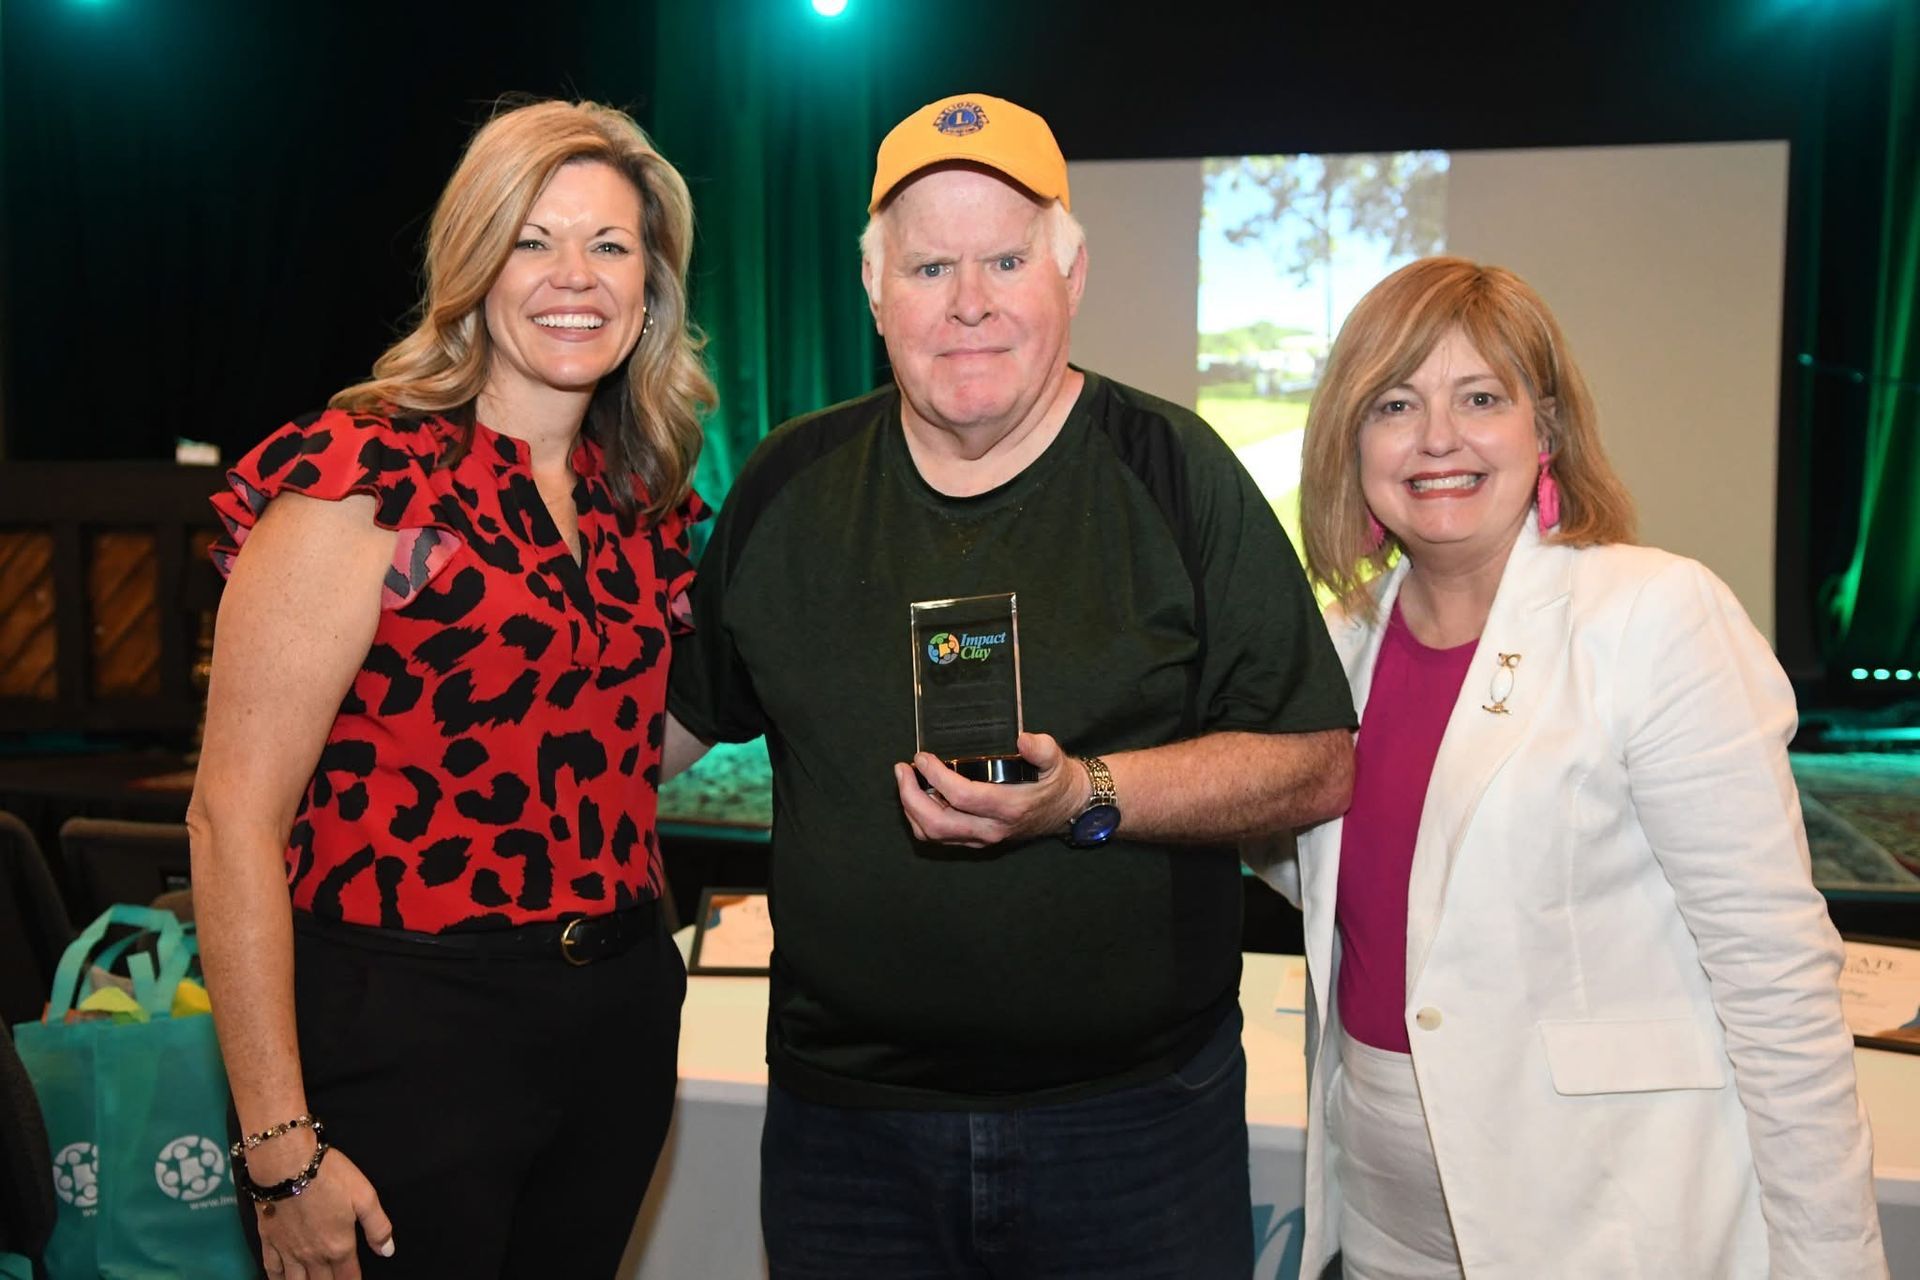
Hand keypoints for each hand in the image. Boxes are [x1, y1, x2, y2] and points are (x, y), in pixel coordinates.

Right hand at [254, 1145, 393, 1279]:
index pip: (349, 1277)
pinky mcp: (269, 1242)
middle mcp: (313, 1255)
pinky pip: (272, 1271)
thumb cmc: (329, 1177)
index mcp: (339, 1246)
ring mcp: (288, 1251)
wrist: (286, 1165)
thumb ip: (378, 1227)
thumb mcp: (365, 1196)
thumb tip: (387, 1251)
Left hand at [894, 732, 1088, 847]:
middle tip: (902, 770)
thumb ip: (1042, 748)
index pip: (962, 797)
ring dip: (911, 809)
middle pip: (938, 824)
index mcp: (1008, 807)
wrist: (1067, 810)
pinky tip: (918, 795)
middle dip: (911, 797)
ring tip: (905, 780)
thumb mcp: (1055, 760)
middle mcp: (991, 829)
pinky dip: (921, 818)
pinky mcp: (976, 841)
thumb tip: (1023, 739)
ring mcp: (982, 838)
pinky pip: (939, 836)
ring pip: (934, 834)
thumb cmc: (1056, 781)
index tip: (922, 757)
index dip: (937, 777)